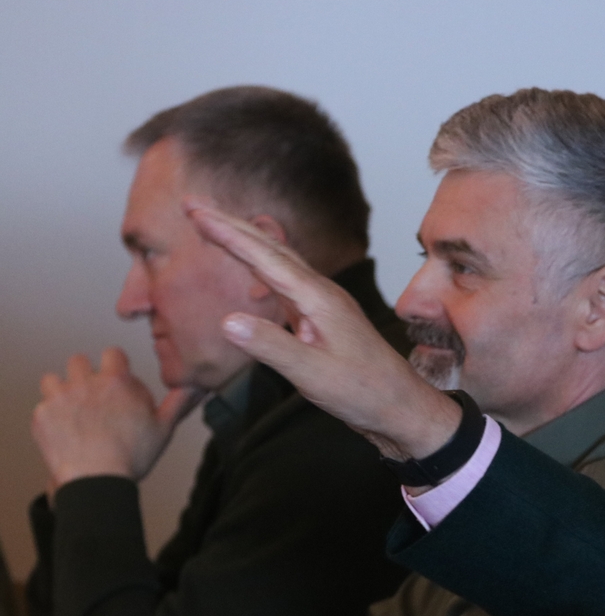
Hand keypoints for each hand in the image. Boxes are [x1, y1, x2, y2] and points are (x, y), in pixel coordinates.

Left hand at [32, 347, 202, 490]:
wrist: (96, 479)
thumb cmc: (131, 455)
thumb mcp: (164, 427)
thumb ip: (178, 401)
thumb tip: (196, 386)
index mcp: (117, 381)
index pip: (112, 353)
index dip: (115, 365)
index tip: (116, 378)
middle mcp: (86, 383)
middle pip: (78, 361)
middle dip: (85, 374)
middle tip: (92, 394)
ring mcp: (60, 398)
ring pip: (53, 379)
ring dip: (61, 389)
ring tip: (71, 408)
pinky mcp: (42, 416)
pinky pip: (41, 406)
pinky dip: (49, 416)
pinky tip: (63, 431)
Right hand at [187, 202, 460, 463]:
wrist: (402, 408)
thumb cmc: (365, 392)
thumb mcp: (313, 374)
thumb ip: (271, 347)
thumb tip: (227, 321)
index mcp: (319, 299)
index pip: (265, 257)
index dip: (227, 233)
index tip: (194, 212)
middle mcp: (322, 294)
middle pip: (271, 250)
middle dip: (230, 226)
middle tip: (192, 207)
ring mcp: (324, 307)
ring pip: (279, 265)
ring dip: (245, 245)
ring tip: (214, 230)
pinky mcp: (323, 322)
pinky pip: (286, 286)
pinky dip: (263, 274)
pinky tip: (253, 281)